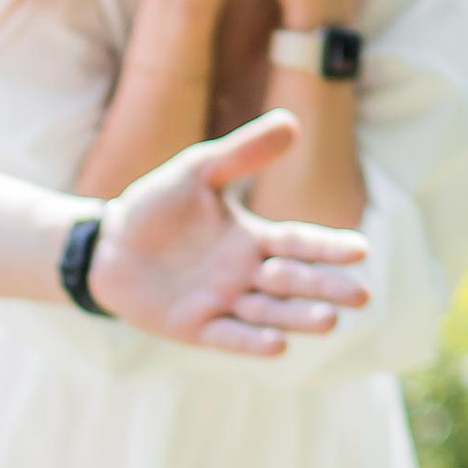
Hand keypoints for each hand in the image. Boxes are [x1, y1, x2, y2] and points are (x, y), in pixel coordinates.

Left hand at [91, 112, 368, 351]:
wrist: (106, 244)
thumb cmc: (155, 206)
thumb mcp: (197, 171)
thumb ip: (241, 153)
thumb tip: (291, 122)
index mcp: (252, 239)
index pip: (299, 243)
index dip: (328, 248)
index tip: (361, 249)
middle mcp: (245, 275)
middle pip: (293, 283)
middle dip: (326, 288)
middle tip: (362, 295)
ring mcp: (222, 303)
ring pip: (268, 312)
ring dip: (299, 317)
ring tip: (330, 320)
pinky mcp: (194, 327)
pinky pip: (228, 336)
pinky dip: (252, 341)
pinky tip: (278, 345)